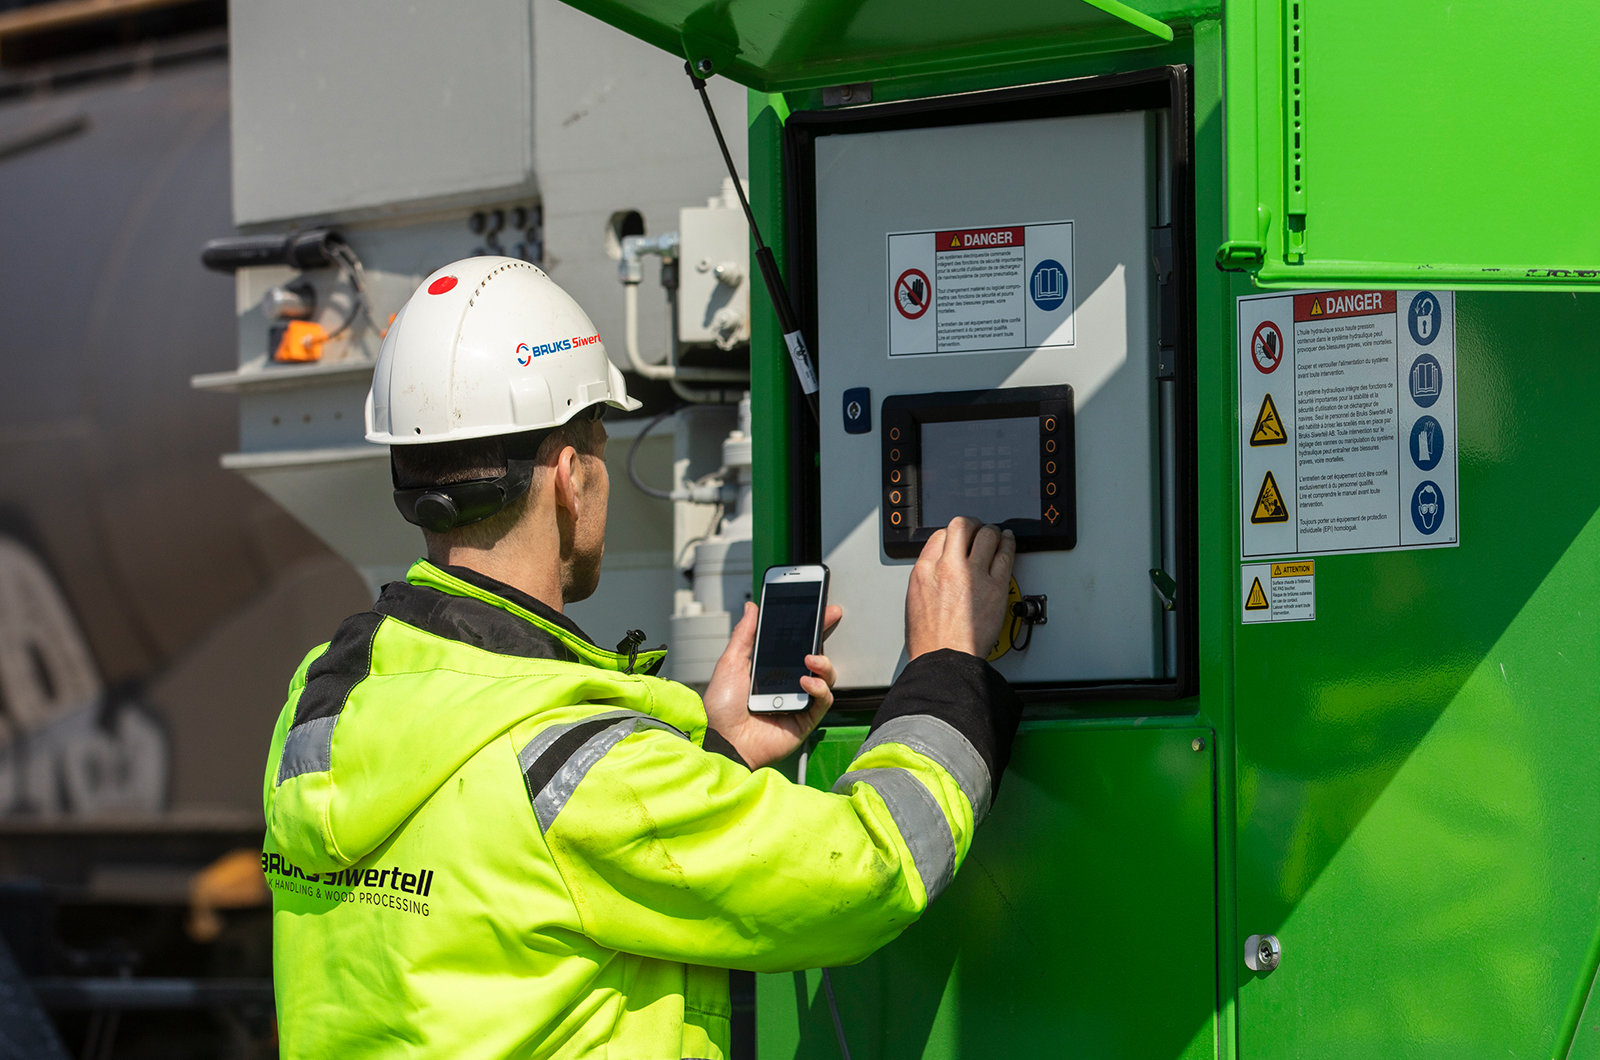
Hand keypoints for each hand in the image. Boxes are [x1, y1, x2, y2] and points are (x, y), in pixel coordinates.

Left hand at [702, 601, 842, 769]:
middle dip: (824, 633)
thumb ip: (744, 635)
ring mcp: (799, 700)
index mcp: (770, 668)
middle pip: (814, 655)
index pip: (793, 642)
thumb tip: (751, 608)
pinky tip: (806, 683)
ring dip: (823, 663)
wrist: (722, 740)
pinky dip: (819, 688)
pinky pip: (824, 700)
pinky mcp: (806, 719)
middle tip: (830, 615)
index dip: (807, 624)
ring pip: (825, 676)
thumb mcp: (730, 664)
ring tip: (810, 659)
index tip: (818, 606)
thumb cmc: (721, 708)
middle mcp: (787, 682)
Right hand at [906, 517, 1015, 660]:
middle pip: (962, 526)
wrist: (946, 661)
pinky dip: (1009, 543)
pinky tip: (1009, 541)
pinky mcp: (996, 586)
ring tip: (995, 535)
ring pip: (987, 535)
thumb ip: (928, 579)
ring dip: (992, 532)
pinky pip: (1006, 554)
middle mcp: (948, 567)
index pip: (940, 535)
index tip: (958, 539)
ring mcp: (973, 575)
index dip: (952, 535)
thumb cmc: (930, 642)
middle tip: (977, 530)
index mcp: (924, 571)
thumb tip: (939, 571)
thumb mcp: (914, 602)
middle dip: (971, 525)